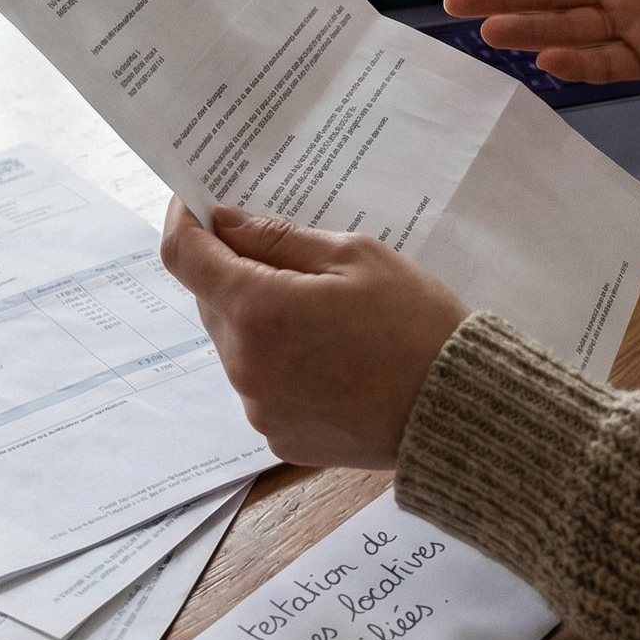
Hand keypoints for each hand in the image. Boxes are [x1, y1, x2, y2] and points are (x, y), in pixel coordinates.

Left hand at [159, 200, 466, 467]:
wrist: (456, 410)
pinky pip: (258, 384)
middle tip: (283, 253)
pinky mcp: (278, 437)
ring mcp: (259, 408)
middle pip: (210, 300)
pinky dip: (277, 360)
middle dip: (233, 269)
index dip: (184, 221)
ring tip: (321, 311)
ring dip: (257, 317)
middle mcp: (245, 366)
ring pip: (234, 343)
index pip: (184, 256)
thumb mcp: (353, 256)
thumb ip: (277, 238)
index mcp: (259, 311)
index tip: (196, 202)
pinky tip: (327, 353)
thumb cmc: (413, 323)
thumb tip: (223, 221)